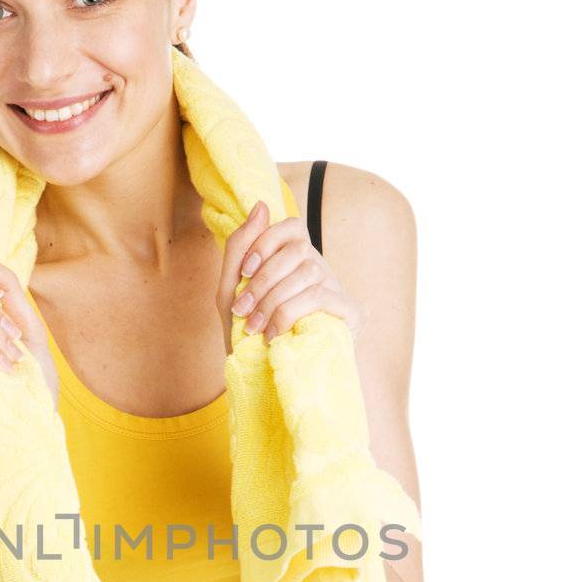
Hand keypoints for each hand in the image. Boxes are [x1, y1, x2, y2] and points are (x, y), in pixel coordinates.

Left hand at [217, 200, 364, 351]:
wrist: (264, 377)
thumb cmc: (249, 330)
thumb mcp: (231, 288)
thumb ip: (239, 247)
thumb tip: (261, 204)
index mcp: (295, 258)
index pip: (291, 227)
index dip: (266, 242)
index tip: (244, 272)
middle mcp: (319, 267)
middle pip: (298, 250)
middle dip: (263, 280)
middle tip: (243, 309)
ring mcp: (336, 288)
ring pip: (308, 272)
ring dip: (273, 300)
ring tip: (254, 327)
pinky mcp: (349, 312)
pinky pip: (320, 296)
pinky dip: (289, 313)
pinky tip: (273, 334)